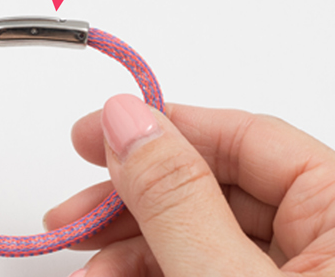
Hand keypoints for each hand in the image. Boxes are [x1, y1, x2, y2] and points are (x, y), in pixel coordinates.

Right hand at [45, 94, 334, 275]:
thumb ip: (176, 199)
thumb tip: (126, 119)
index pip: (245, 137)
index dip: (163, 128)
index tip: (95, 133)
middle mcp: (328, 239)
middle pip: (212, 188)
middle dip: (131, 201)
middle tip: (73, 211)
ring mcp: (297, 274)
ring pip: (199, 233)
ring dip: (129, 246)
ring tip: (83, 266)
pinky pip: (202, 269)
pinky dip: (149, 271)